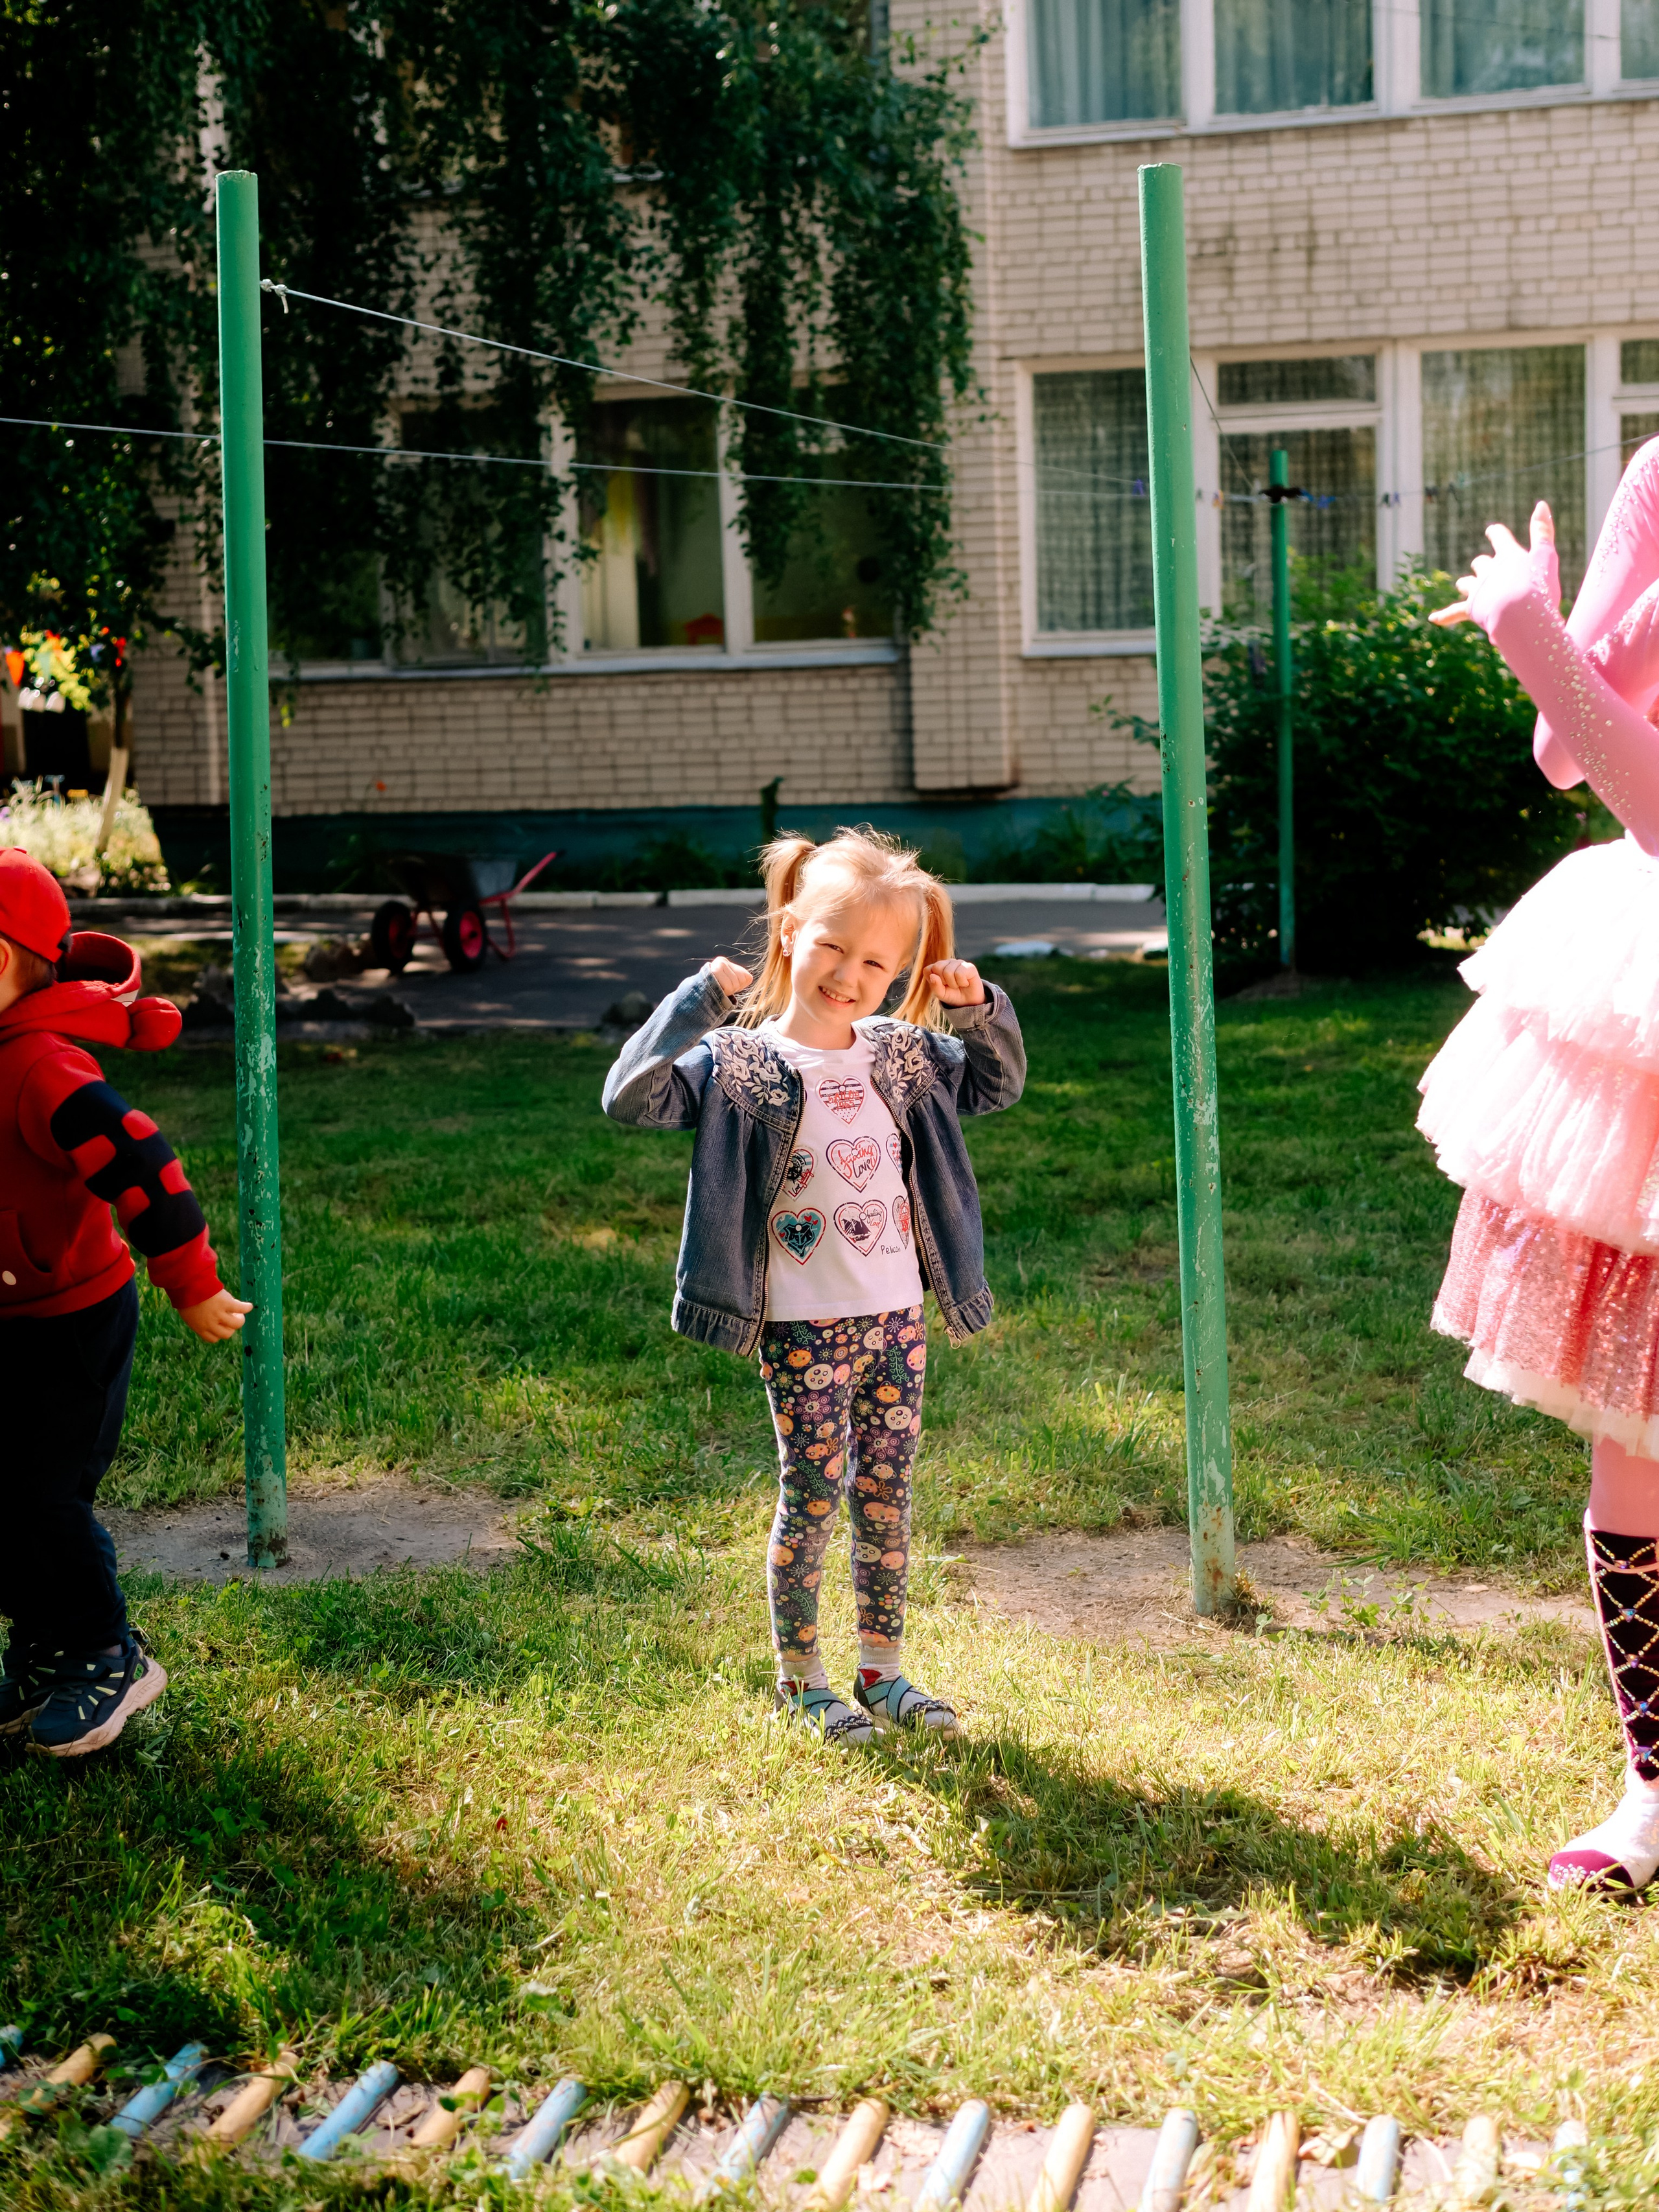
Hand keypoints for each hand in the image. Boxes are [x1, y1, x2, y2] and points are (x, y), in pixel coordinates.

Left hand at [180, 1288, 252, 1342]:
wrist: (188, 1285)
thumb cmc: (186, 1297)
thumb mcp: (189, 1313)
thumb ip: (197, 1319)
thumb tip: (203, 1319)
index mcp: (200, 1328)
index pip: (214, 1338)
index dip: (219, 1332)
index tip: (220, 1325)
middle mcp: (211, 1324)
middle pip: (227, 1334)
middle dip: (230, 1328)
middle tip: (231, 1318)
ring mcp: (219, 1314)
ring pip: (236, 1324)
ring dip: (240, 1319)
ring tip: (240, 1313)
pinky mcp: (226, 1304)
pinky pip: (241, 1309)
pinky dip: (246, 1308)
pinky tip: (249, 1306)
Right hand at [707, 956, 752, 995]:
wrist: (697, 996)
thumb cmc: (715, 990)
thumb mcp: (729, 982)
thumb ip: (741, 978)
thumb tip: (749, 978)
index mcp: (725, 962)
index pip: (746, 977)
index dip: (738, 986)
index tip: (727, 986)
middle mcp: (721, 962)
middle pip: (740, 980)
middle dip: (733, 989)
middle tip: (722, 989)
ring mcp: (718, 966)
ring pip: (735, 984)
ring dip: (728, 991)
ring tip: (719, 989)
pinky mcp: (715, 971)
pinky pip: (729, 986)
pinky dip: (725, 992)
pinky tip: (718, 990)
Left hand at [924, 958, 984, 1006]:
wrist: (969, 1003)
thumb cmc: (953, 995)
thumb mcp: (941, 994)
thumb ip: (935, 985)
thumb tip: (933, 976)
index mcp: (938, 967)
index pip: (928, 969)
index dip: (933, 981)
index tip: (941, 986)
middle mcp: (948, 962)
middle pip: (937, 967)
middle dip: (943, 981)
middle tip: (951, 986)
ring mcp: (959, 963)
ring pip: (948, 971)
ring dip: (953, 984)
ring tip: (958, 985)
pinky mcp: (970, 966)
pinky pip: (960, 973)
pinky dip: (962, 983)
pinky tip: (965, 983)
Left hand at [1429, 502, 1559, 630]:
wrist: (1519, 615)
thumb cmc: (1538, 586)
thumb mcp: (1546, 556)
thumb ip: (1543, 532)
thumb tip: (1541, 503)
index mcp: (1509, 556)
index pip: (1500, 538)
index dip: (1496, 534)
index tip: (1491, 531)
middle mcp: (1490, 570)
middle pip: (1480, 562)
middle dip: (1482, 565)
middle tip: (1483, 567)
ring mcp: (1478, 589)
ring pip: (1466, 583)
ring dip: (1467, 584)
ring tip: (1465, 587)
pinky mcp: (1471, 609)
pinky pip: (1454, 612)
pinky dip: (1445, 616)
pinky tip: (1434, 619)